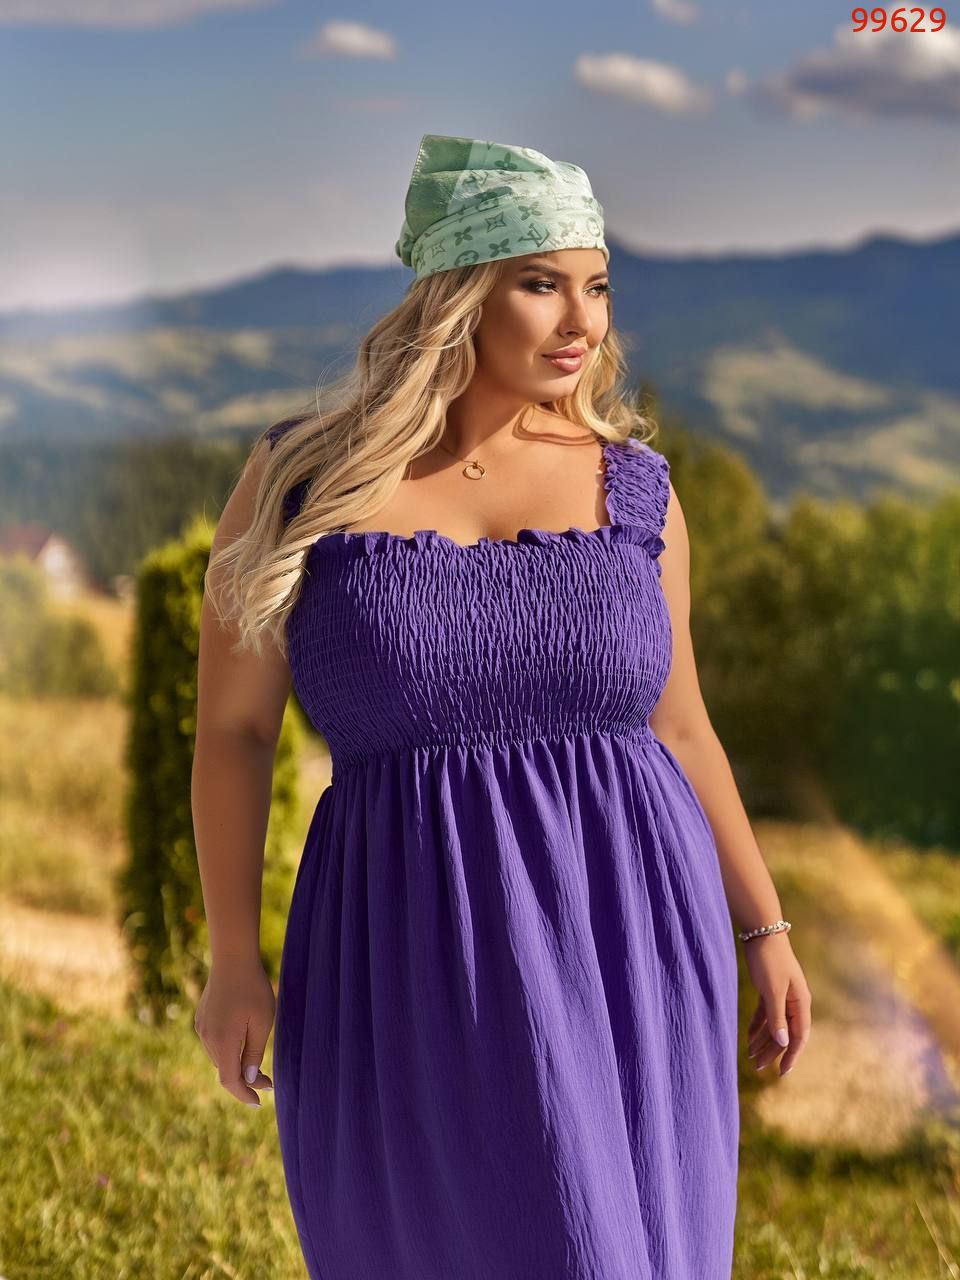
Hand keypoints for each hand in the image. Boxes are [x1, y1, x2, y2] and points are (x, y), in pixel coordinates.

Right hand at [194, 960, 275, 1106]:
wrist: (233, 958)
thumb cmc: (253, 988)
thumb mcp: (262, 1022)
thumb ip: (253, 1052)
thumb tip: (247, 1078)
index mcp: (223, 1042)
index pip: (230, 1081)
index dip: (244, 1094)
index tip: (258, 1102)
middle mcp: (207, 1038)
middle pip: (225, 1070)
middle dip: (245, 1080)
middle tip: (268, 1081)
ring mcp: (202, 1028)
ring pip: (219, 1057)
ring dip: (235, 1064)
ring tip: (256, 1064)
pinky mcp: (201, 1018)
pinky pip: (214, 1043)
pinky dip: (228, 1050)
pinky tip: (241, 1042)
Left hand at [742, 932, 811, 1077]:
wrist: (761, 931)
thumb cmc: (769, 960)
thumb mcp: (772, 990)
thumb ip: (777, 1017)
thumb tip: (784, 1042)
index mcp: (800, 1002)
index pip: (799, 1036)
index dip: (791, 1056)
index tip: (782, 1073)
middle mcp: (794, 1001)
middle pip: (785, 1033)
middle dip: (772, 1051)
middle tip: (757, 1067)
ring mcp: (782, 994)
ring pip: (774, 1024)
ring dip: (763, 1041)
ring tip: (750, 1057)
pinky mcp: (770, 988)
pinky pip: (766, 1013)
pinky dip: (758, 1026)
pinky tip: (749, 1037)